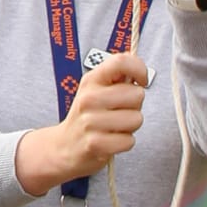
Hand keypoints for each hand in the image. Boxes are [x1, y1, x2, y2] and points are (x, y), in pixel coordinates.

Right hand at [16, 50, 150, 196]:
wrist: (65, 145)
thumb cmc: (89, 115)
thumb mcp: (97, 89)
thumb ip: (118, 77)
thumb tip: (140, 74)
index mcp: (92, 80)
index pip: (121, 61)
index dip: (139, 69)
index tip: (141, 81)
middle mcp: (89, 98)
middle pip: (137, 94)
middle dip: (135, 106)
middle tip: (120, 111)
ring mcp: (90, 121)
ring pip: (136, 119)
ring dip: (131, 126)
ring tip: (115, 126)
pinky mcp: (95, 144)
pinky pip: (129, 141)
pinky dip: (125, 143)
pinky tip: (111, 140)